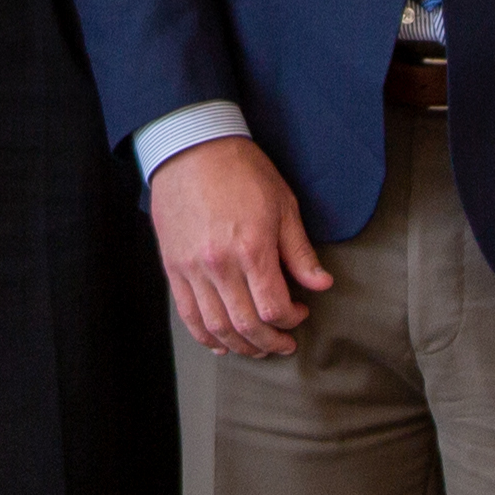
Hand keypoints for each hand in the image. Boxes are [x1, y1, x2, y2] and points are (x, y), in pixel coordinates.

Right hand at [150, 136, 331, 357]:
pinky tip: (220, 343)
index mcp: (252, 248)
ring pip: (215, 327)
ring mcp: (192, 268)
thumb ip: (300, 251)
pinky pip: (188, 315)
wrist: (192, 147)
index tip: (299, 313)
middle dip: (269, 343)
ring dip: (240, 345)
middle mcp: (220, 264)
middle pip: (245, 325)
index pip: (273, 307)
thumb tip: (320, 284)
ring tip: (256, 347)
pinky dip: (204, 336)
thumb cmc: (241, 171)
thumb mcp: (283, 205)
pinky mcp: (173, 267)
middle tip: (283, 344)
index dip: (291, 319)